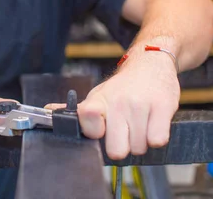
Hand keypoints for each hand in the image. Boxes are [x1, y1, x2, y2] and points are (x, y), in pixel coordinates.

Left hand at [47, 50, 179, 159]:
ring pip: (139, 148)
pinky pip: (158, 141)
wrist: (150, 61)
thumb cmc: (123, 86)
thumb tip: (50, 113)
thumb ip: (79, 111)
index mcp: (98, 101)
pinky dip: (157, 137)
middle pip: (117, 150)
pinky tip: (153, 123)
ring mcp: (140, 105)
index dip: (94, 133)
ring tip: (140, 123)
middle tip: (126, 131)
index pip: (87, 119)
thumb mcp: (99, 95)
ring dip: (141, 141)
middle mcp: (118, 102)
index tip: (100, 131)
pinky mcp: (162, 107)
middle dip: (123, 147)